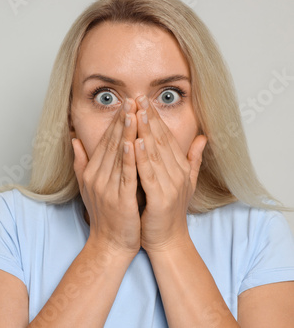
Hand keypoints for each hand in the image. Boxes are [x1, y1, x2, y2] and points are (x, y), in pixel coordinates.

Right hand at [71, 99, 139, 255]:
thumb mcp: (87, 186)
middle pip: (111, 143)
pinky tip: (132, 141)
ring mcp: (106, 187)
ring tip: (134, 112)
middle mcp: (97, 177)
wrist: (109, 244)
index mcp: (92, 172)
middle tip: (131, 98)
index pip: (105, 142)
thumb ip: (81, 162)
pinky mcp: (119, 199)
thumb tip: (74, 140)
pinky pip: (124, 174)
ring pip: (118, 155)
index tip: (126, 104)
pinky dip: (128, 157)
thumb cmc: (103, 216)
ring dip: (126, 132)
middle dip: (122, 120)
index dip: (116, 122)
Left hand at [134, 95, 206, 251]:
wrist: (168, 240)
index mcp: (180, 168)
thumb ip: (192, 159)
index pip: (166, 138)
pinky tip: (135, 143)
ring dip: (145, 132)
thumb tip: (203, 137)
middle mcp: (178, 174)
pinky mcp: (161, 198)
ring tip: (137, 112)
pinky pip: (148, 174)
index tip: (144, 101)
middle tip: (138, 98)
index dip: (156, 119)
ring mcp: (171, 185)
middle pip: (161, 141)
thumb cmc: (168, 211)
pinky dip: (142, 158)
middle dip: (149, 118)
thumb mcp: (182, 182)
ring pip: (155, 154)